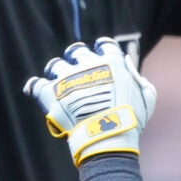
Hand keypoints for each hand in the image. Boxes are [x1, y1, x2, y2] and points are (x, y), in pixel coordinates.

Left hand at [24, 38, 154, 162]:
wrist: (106, 135)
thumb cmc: (130, 120)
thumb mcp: (146, 98)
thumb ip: (139, 80)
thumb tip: (130, 67)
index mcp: (111, 62)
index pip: (103, 45)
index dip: (101, 49)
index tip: (99, 55)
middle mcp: (87, 64)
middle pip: (76, 52)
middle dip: (76, 58)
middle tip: (77, 70)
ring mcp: (67, 77)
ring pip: (56, 65)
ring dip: (57, 72)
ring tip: (59, 83)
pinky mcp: (50, 93)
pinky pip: (36, 84)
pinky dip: (35, 86)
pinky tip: (34, 89)